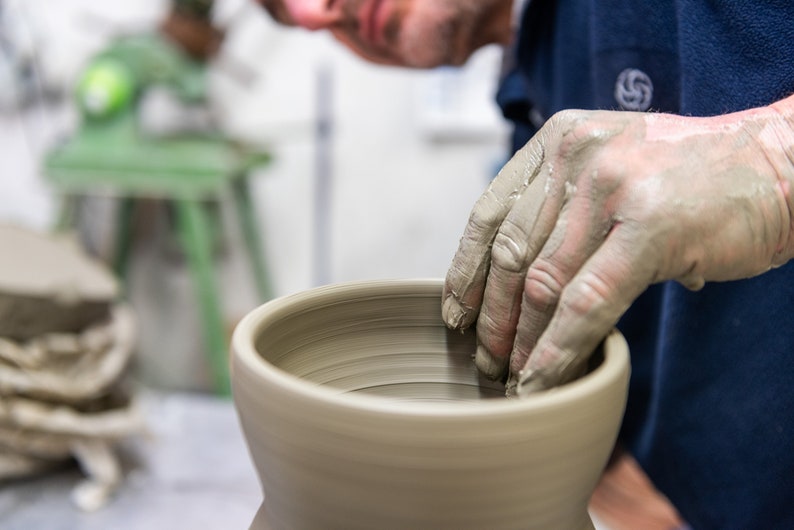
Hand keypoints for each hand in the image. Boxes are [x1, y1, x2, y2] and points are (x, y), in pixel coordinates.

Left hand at [442, 101, 793, 394]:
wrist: (782, 162)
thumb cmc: (696, 176)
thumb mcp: (615, 167)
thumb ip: (567, 206)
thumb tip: (522, 278)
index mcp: (560, 139)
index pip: (490, 212)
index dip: (466, 271)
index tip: (454, 313)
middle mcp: (577, 155)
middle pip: (510, 252)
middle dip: (491, 318)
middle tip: (485, 359)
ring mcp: (611, 187)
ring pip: (542, 282)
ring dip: (520, 341)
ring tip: (512, 376)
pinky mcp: (649, 226)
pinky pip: (586, 302)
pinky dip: (558, 349)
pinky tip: (543, 379)